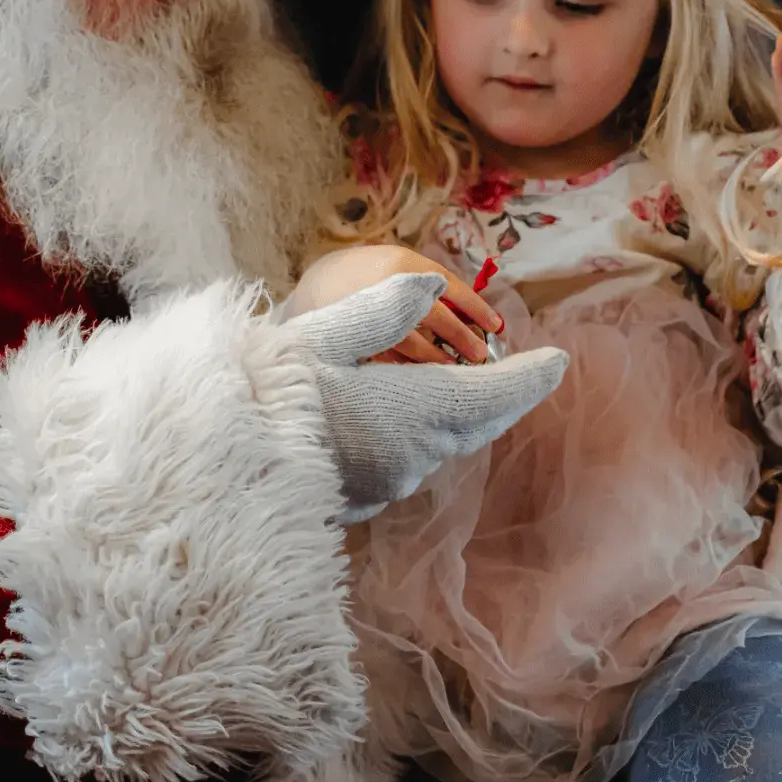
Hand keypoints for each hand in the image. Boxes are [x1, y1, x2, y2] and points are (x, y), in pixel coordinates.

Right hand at [283, 272, 568, 522]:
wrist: (222, 468)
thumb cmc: (263, 394)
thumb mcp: (317, 338)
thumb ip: (379, 311)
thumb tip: (429, 287)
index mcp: (411, 412)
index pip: (491, 395)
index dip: (528, 378)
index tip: (559, 361)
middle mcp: (412, 455)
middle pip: (477, 422)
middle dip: (504, 395)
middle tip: (529, 373)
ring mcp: (389, 481)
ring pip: (447, 442)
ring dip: (468, 413)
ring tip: (480, 387)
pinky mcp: (366, 494)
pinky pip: (417, 458)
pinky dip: (433, 433)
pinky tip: (421, 420)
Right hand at [287, 245, 501, 364]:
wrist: (319, 281)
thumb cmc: (372, 276)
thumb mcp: (401, 268)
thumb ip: (429, 287)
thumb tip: (472, 316)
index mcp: (406, 264)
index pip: (450, 286)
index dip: (476, 308)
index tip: (497, 326)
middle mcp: (390, 285)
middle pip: (435, 315)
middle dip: (461, 337)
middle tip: (480, 355)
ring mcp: (370, 313)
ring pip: (411, 341)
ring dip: (436, 358)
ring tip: (453, 370)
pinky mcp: (355, 336)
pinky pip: (387, 356)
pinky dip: (406, 367)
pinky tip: (420, 377)